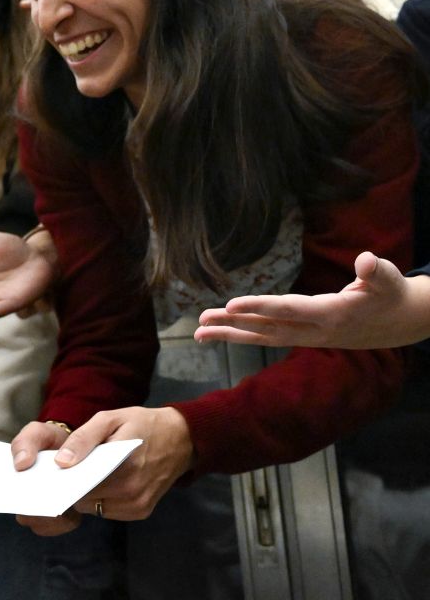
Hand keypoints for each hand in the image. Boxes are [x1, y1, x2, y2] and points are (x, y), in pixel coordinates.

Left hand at [10, 407, 194, 535]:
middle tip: (60, 473)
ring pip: (93, 508)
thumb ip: (83, 439)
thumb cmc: (141, 424)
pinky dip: (99, 499)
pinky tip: (99, 482)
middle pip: (83, 499)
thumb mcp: (110, 418)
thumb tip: (62, 463)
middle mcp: (132, 492)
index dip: (60, 482)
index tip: (46, 476)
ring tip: (81, 474)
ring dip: (84, 494)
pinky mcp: (141, 512)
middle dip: (69, 487)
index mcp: (124, 466)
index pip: (80, 484)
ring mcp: (138, 505)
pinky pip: (107, 511)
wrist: (181, 439)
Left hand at [196, 250, 429, 349]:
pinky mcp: (304, 337)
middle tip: (200, 321)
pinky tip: (220, 332)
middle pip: (268, 328)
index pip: (289, 310)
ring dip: (231, 334)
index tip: (231, 305)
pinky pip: (268, 337)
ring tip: (199, 332)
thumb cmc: (391, 295)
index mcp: (333, 314)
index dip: (260, 307)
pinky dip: (243, 335)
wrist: (400, 324)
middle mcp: (316, 331)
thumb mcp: (391, 281)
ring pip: (264, 337)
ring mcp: (308, 337)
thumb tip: (367, 261)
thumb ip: (377, 272)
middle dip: (233, 325)